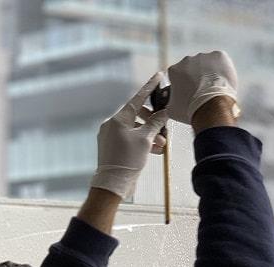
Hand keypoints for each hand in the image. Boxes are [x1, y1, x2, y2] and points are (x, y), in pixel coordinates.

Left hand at [90, 71, 168, 199]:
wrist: (112, 184)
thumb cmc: (128, 161)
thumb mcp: (146, 140)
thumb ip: (155, 123)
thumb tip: (163, 112)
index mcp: (118, 119)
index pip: (137, 98)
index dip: (149, 87)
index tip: (159, 75)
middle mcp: (111, 125)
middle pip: (136, 115)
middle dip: (152, 121)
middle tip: (164, 126)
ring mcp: (109, 136)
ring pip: (134, 129)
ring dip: (149, 135)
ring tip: (162, 144)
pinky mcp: (110, 146)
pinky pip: (129, 138)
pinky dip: (141, 142)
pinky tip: (154, 150)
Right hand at [167, 50, 239, 124]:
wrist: (212, 107)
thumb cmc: (192, 110)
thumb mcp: (172, 110)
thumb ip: (169, 101)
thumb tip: (171, 101)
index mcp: (174, 70)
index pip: (176, 74)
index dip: (182, 83)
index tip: (188, 91)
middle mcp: (187, 60)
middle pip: (191, 67)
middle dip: (195, 77)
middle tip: (201, 91)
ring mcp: (204, 56)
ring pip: (206, 63)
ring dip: (208, 72)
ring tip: (213, 87)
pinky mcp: (219, 56)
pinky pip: (220, 61)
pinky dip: (221, 69)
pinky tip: (222, 80)